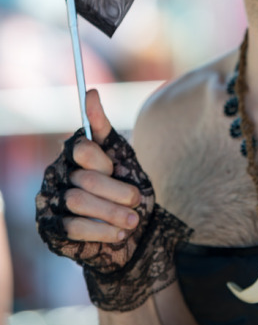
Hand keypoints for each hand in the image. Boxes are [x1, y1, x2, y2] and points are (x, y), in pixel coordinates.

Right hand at [63, 89, 141, 244]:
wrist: (129, 227)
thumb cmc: (124, 184)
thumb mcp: (120, 153)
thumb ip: (103, 125)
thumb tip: (90, 92)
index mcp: (74, 153)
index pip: (82, 149)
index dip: (103, 162)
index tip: (119, 169)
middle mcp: (59, 173)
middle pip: (86, 179)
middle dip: (117, 191)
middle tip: (137, 199)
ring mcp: (53, 199)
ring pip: (79, 202)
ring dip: (112, 213)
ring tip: (133, 220)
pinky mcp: (52, 226)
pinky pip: (73, 227)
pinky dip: (101, 231)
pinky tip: (118, 233)